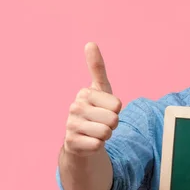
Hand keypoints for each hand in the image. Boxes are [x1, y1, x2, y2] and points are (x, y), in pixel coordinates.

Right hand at [63, 42, 122, 156]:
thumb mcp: (100, 90)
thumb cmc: (95, 112)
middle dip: (112, 125)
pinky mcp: (71, 143)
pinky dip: (98, 146)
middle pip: (113, 120)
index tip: (106, 111)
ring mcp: (71, 125)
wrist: (81, 139)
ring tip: (96, 132)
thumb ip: (97, 68)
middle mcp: (75, 107)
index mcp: (84, 93)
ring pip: (106, 133)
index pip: (118, 105)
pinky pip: (98, 146)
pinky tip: (89, 142)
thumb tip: (90, 43)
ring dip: (106, 136)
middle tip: (101, 123)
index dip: (116, 111)